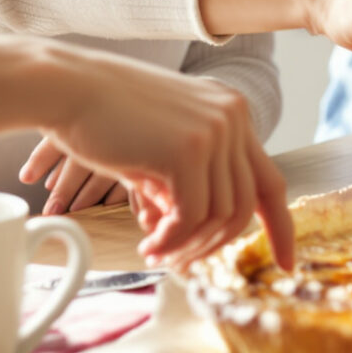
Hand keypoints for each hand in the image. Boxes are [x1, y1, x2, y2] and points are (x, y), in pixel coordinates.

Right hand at [38, 49, 293, 269]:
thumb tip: (194, 238)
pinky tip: (148, 244)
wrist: (65, 87)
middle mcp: (233, 116)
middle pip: (247, 205)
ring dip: (188, 245)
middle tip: (182, 265)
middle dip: (216, 245)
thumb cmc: (102, 118)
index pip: (271, 180)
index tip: (286, 263)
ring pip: (221, 215)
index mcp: (231, 112)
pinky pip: (192, 216)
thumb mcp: (159, 147)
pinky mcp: (188, 149)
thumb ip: (187, 184)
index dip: (281, 227)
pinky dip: (171, 240)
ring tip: (155, 251)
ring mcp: (215, 130)